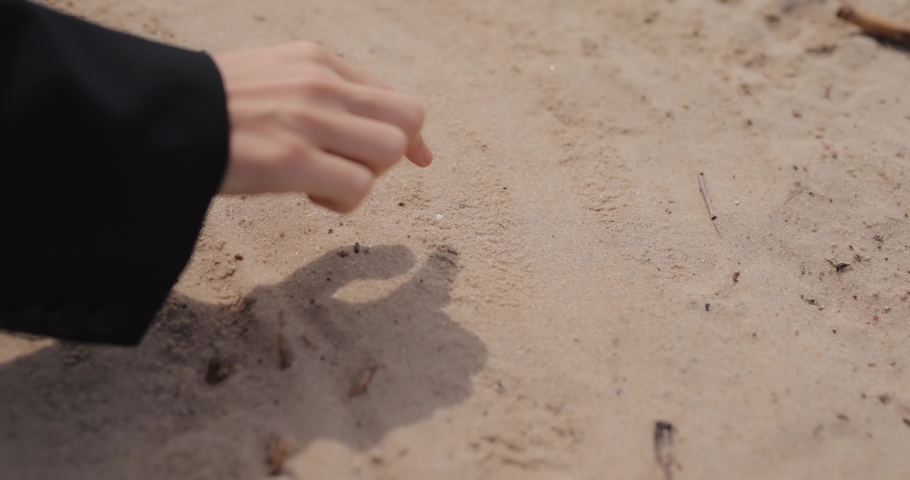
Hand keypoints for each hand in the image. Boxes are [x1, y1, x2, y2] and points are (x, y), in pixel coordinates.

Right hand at [212, 41, 431, 212]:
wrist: (158, 114)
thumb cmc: (214, 106)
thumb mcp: (274, 76)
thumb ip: (324, 93)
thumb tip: (375, 129)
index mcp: (318, 61)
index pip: (396, 97)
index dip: (410, 135)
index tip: (416, 158)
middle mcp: (321, 84)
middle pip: (407, 120)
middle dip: (392, 153)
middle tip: (351, 166)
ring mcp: (308, 119)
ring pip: (389, 151)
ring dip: (367, 177)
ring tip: (325, 181)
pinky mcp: (290, 159)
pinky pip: (358, 185)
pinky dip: (343, 201)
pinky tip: (308, 194)